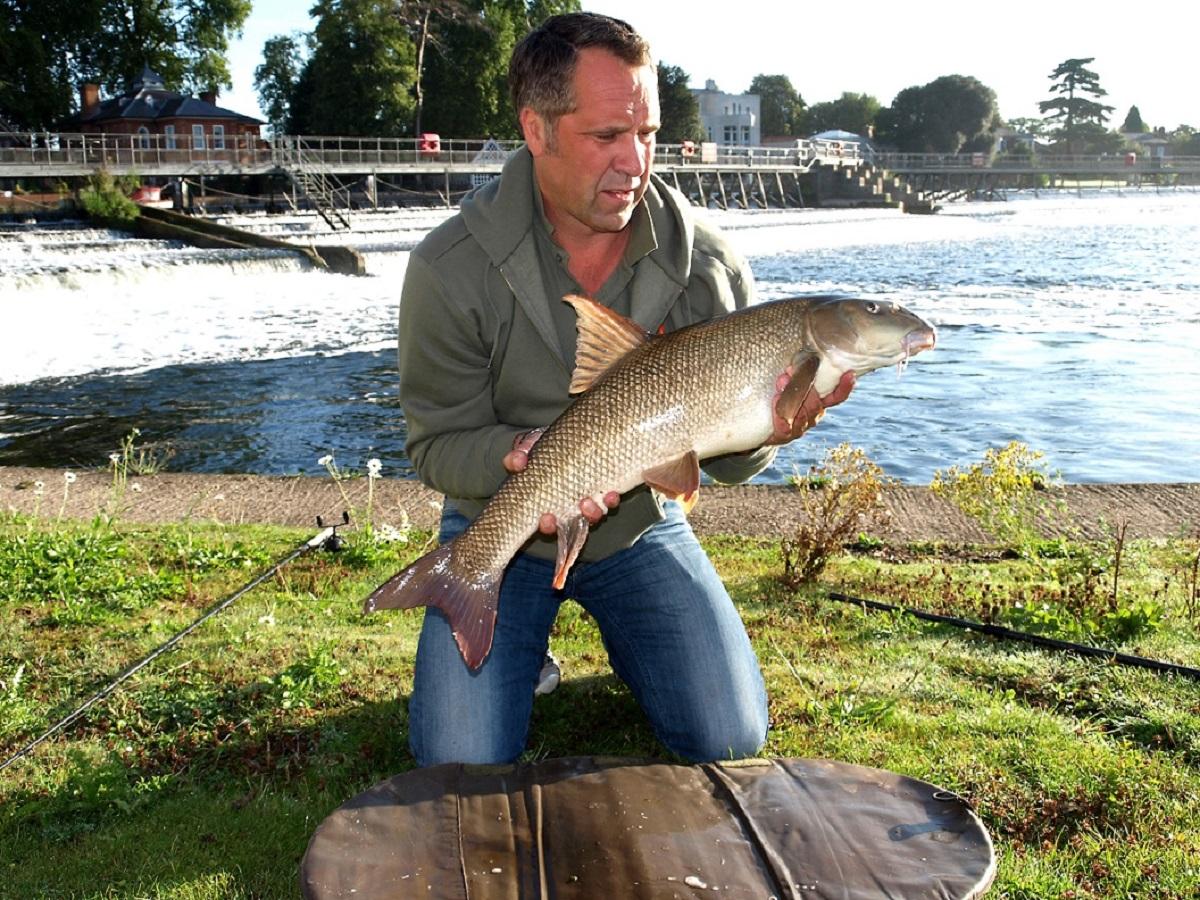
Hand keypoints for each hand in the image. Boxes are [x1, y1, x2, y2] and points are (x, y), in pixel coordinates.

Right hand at [504, 428, 619, 534]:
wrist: (571, 434)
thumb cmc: (546, 445)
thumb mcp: (529, 446)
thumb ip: (519, 455)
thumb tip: (514, 462)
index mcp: (549, 501)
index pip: (547, 523)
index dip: (547, 526)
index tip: (547, 519)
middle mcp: (570, 505)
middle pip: (572, 524)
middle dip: (573, 520)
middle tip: (574, 509)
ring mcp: (589, 499)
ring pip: (593, 516)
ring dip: (593, 513)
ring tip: (590, 501)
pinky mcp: (605, 489)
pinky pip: (610, 502)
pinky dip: (611, 499)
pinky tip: (612, 493)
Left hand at [765, 370, 855, 444]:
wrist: (761, 424)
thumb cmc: (780, 398)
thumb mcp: (790, 383)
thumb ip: (798, 374)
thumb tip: (800, 359)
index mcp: (819, 403)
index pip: (836, 397)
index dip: (844, 388)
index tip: (849, 374)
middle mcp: (813, 416)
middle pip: (815, 405)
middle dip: (804, 387)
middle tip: (791, 371)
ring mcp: (800, 427)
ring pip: (801, 415)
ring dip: (790, 396)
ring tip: (781, 381)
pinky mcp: (784, 436)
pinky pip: (785, 427)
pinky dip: (780, 414)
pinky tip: (776, 400)